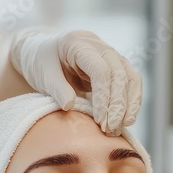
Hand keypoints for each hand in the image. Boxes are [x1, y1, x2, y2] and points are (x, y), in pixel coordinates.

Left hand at [10, 28, 142, 135]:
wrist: (44, 52)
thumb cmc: (41, 62)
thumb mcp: (42, 74)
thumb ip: (56, 88)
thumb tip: (70, 106)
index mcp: (79, 43)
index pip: (100, 69)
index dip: (103, 96)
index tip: (100, 120)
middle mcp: (100, 46)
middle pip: (119, 73)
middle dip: (118, 104)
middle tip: (111, 128)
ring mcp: (110, 55)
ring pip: (131, 77)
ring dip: (130, 104)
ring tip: (120, 128)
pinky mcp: (115, 67)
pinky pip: (131, 83)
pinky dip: (131, 101)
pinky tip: (125, 120)